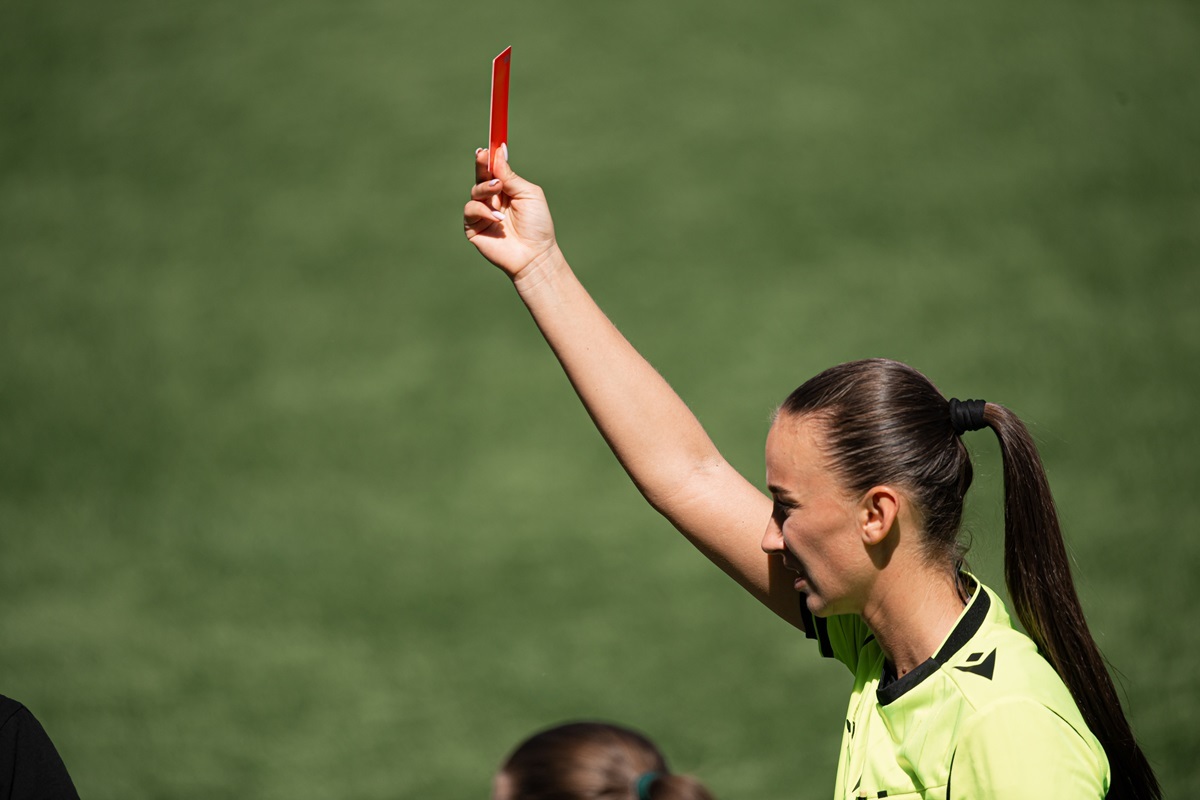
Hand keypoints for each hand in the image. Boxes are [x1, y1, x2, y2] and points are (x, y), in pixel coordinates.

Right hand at [463, 146, 557, 279]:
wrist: (534, 254)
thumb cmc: (537, 225)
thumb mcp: (528, 193)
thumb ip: (511, 175)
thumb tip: (498, 151)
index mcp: (507, 190)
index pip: (493, 169)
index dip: (488, 157)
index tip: (487, 145)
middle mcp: (493, 200)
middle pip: (481, 176)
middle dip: (480, 164)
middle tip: (482, 155)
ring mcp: (482, 214)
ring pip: (474, 191)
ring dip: (485, 189)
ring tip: (497, 193)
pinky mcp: (474, 228)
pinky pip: (470, 211)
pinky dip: (482, 211)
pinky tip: (497, 218)